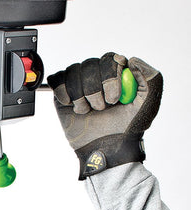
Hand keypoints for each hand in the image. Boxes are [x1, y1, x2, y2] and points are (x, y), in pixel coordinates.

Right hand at [47, 53, 162, 179]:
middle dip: (95, 90)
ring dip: (81, 96)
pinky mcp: (63, 94)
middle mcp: (98, 77)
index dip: (110, 76)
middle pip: (90, 64)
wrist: (107, 150)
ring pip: (73, 72)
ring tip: (88, 112)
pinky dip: (63, 92)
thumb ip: (150, 78)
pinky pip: (57, 80)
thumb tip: (132, 61)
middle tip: (102, 109)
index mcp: (118, 74)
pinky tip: (72, 106)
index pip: (110, 59)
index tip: (114, 99)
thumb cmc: (128, 129)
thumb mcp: (149, 104)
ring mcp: (80, 85)